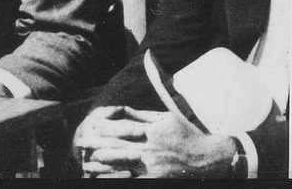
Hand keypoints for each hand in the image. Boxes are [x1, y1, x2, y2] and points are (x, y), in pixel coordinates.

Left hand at [76, 107, 234, 177]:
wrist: (211, 159)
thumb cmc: (187, 135)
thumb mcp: (165, 118)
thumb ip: (142, 116)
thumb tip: (122, 110)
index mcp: (148, 132)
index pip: (118, 130)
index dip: (100, 130)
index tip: (87, 129)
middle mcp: (148, 150)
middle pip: (115, 148)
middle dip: (95, 147)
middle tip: (80, 146)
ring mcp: (152, 168)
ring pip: (120, 166)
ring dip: (102, 165)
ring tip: (88, 163)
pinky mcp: (156, 180)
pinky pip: (132, 180)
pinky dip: (118, 178)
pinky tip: (107, 177)